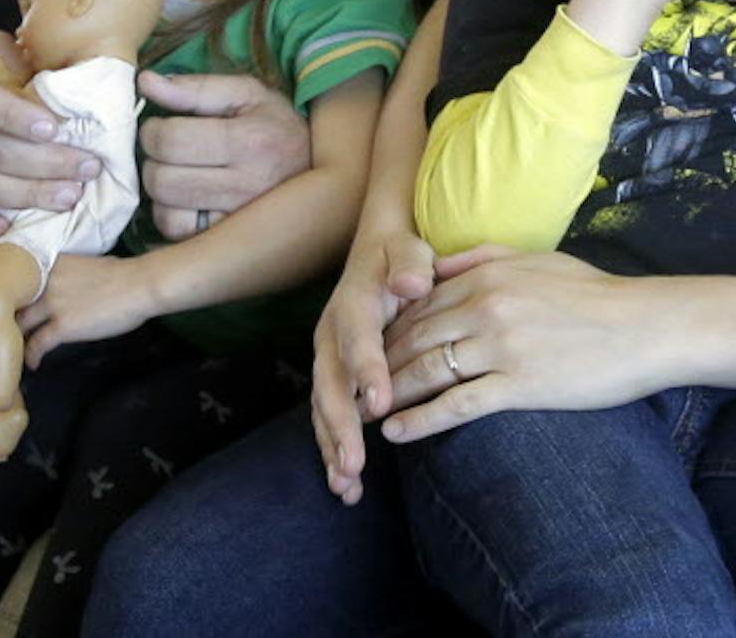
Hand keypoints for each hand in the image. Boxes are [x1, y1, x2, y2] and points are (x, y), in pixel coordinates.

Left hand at [20, 253, 156, 369]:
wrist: (140, 284)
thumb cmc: (123, 274)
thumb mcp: (87, 264)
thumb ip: (68, 275)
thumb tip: (67, 287)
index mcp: (51, 264)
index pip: (19, 282)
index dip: (12, 297)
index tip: (9, 309)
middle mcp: (45, 282)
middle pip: (14, 304)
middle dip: (7, 319)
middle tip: (5, 333)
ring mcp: (51, 304)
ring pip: (20, 325)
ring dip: (16, 340)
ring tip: (15, 351)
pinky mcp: (62, 326)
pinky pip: (37, 344)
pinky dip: (32, 356)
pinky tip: (33, 364)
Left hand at [136, 70, 311, 239]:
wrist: (325, 172)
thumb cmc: (278, 126)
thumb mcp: (247, 94)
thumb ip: (195, 87)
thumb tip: (145, 82)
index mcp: (250, 140)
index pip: (170, 140)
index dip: (152, 130)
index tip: (160, 127)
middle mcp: (247, 184)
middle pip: (163, 179)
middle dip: (153, 161)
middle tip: (167, 152)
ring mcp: (241, 220)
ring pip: (166, 213)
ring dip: (161, 193)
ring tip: (177, 174)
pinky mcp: (233, 243)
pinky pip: (181, 236)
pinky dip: (173, 218)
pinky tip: (187, 201)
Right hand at [309, 230, 437, 504]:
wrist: (378, 256)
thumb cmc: (401, 257)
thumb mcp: (408, 249)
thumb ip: (409, 263)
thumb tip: (412, 282)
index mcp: (352, 305)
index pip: (358, 341)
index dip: (366, 372)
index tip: (380, 405)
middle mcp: (331, 337)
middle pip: (331, 385)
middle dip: (340, 427)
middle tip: (354, 465)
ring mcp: (328, 360)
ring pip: (324, 408)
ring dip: (333, 447)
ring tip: (346, 485)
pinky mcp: (333, 378)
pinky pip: (328, 417)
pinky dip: (334, 450)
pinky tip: (346, 486)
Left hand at [377, 247, 667, 443]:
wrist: (644, 326)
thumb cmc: (596, 294)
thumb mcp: (537, 259)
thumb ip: (484, 257)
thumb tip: (439, 265)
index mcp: (487, 276)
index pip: (420, 305)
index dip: (388, 332)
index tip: (369, 352)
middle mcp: (485, 307)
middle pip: (414, 338)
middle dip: (379, 364)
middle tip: (355, 387)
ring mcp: (500, 346)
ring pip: (427, 370)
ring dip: (390, 393)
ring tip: (364, 413)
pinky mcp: (519, 384)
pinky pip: (457, 404)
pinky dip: (420, 420)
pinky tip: (397, 433)